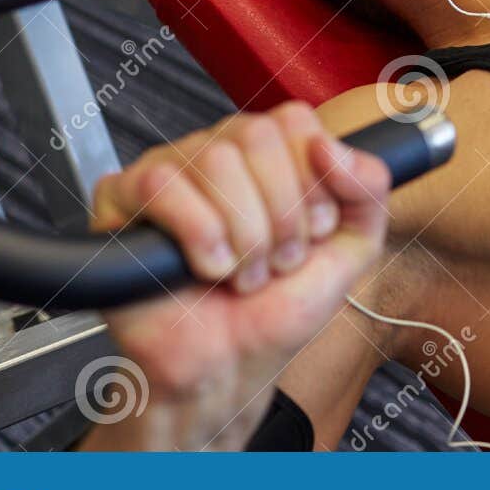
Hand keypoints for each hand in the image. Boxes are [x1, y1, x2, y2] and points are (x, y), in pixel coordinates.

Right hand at [81, 102, 390, 449]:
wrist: (229, 369)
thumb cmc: (277, 309)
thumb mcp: (352, 249)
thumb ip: (369, 190)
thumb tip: (331, 145)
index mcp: (267, 153)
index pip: (294, 120)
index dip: (311, 182)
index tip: (315, 231)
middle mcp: (216, 151)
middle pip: (255, 136)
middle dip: (281, 215)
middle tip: (276, 262)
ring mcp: (167, 170)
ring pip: (214, 160)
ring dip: (244, 235)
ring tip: (242, 274)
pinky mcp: (120, 200)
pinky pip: (161, 184)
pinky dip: (198, 235)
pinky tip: (207, 269)